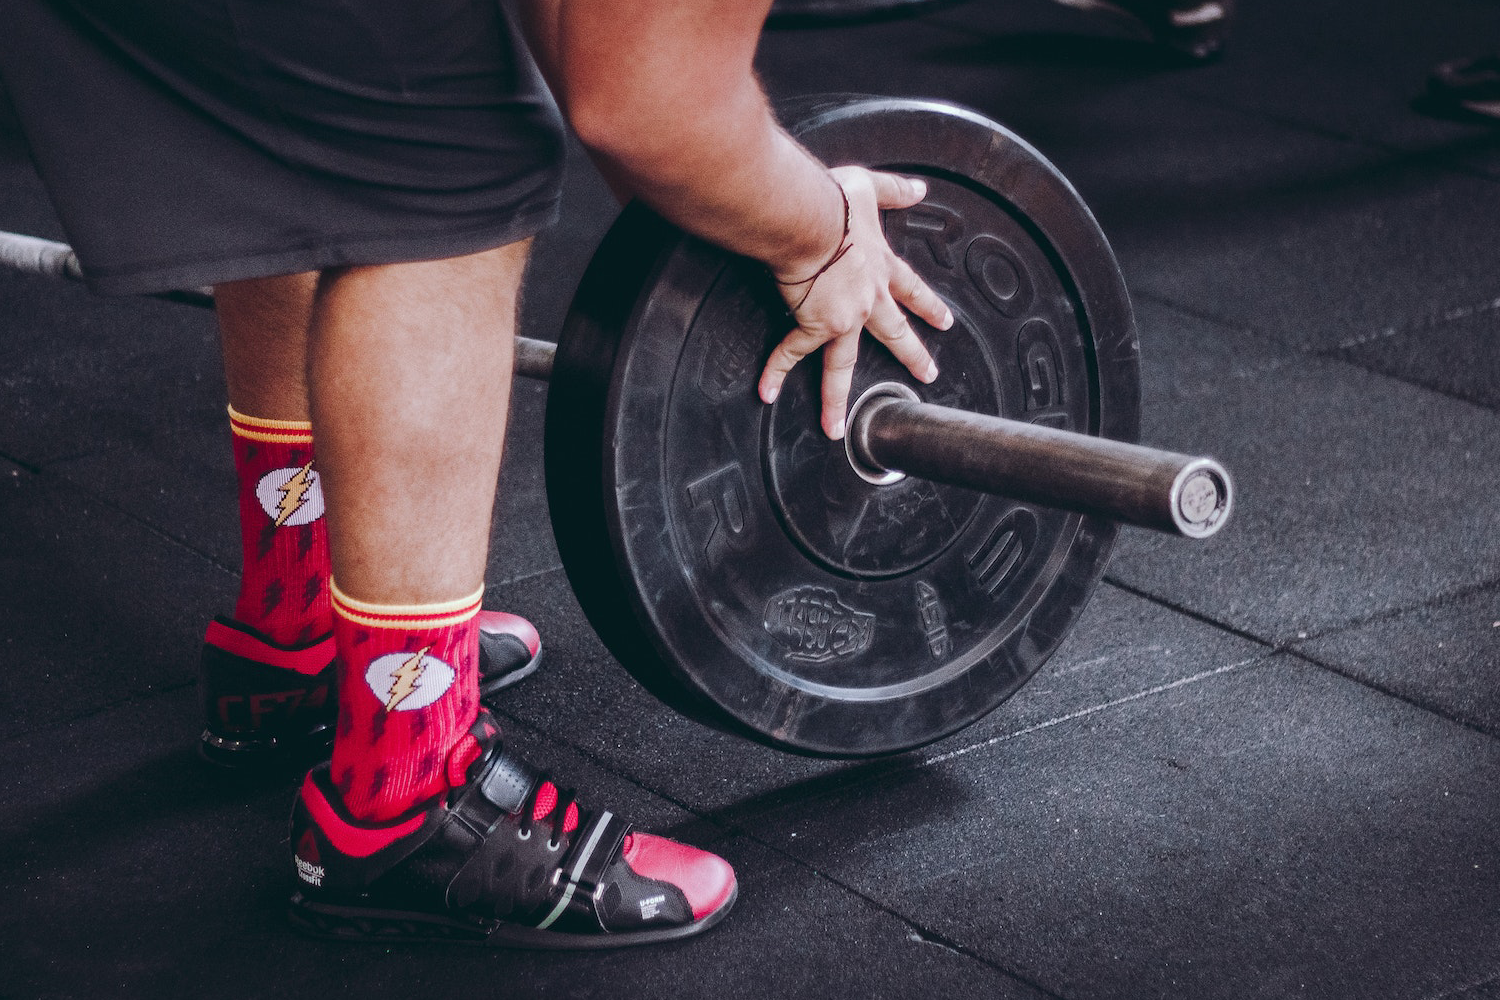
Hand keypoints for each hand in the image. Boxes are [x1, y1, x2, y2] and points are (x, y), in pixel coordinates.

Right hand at [758, 166, 953, 438]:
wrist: (811, 220)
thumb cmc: (833, 202)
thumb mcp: (870, 188)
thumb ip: (894, 189)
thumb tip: (918, 188)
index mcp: (880, 267)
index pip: (912, 289)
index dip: (929, 306)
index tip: (945, 322)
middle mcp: (867, 298)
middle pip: (893, 333)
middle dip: (912, 356)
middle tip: (926, 375)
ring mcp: (842, 317)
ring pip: (841, 364)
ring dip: (838, 397)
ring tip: (838, 427)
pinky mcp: (812, 323)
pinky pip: (790, 352)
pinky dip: (775, 370)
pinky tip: (766, 392)